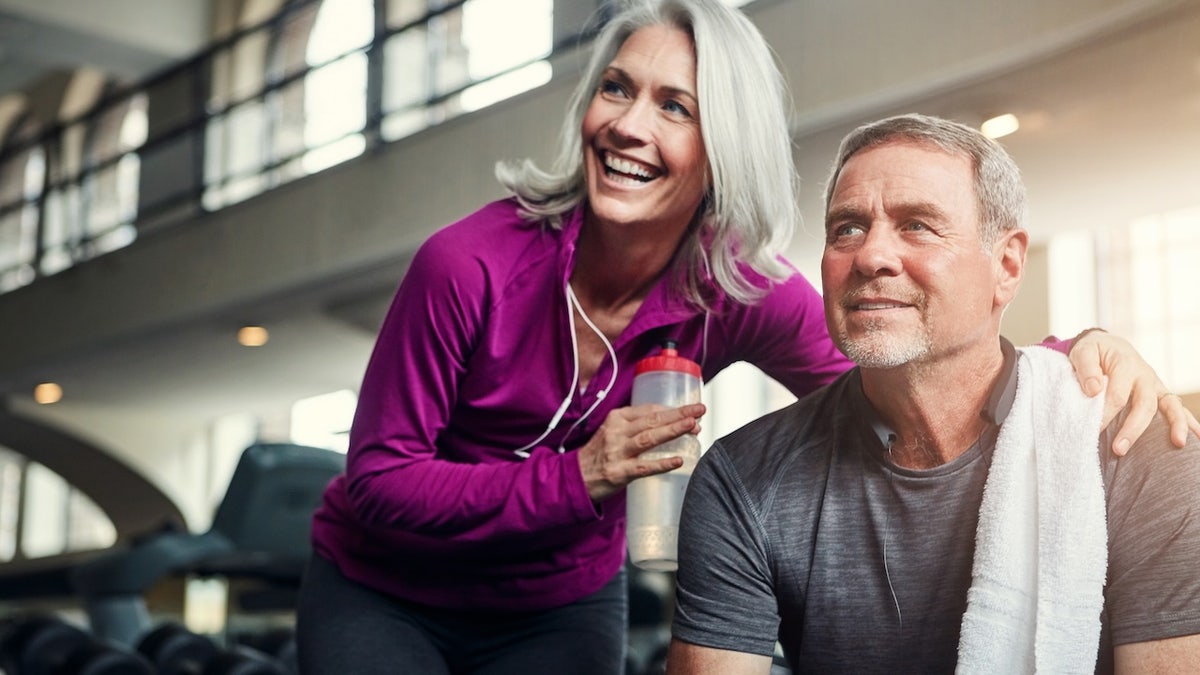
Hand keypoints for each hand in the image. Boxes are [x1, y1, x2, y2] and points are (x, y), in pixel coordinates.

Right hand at [577, 402, 705, 502]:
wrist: (575, 477)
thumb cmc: (600, 454)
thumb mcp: (613, 431)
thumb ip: (637, 426)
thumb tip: (673, 425)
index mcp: (617, 418)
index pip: (649, 409)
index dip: (673, 410)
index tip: (692, 411)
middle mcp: (617, 432)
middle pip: (652, 420)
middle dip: (679, 414)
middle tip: (700, 410)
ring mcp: (617, 452)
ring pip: (649, 438)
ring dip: (672, 431)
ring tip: (693, 427)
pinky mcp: (618, 472)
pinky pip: (644, 467)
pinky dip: (662, 464)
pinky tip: (678, 461)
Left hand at [1069, 330, 1199, 454]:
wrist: (1109, 346)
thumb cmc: (1094, 352)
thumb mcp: (1083, 352)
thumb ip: (1086, 368)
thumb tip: (1094, 389)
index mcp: (1126, 365)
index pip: (1117, 395)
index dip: (1105, 415)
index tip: (1093, 431)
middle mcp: (1145, 376)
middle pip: (1145, 405)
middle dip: (1133, 429)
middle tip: (1119, 450)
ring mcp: (1156, 386)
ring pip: (1171, 406)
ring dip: (1176, 425)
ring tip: (1178, 444)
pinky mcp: (1160, 395)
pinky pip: (1178, 409)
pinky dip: (1189, 423)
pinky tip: (1196, 440)